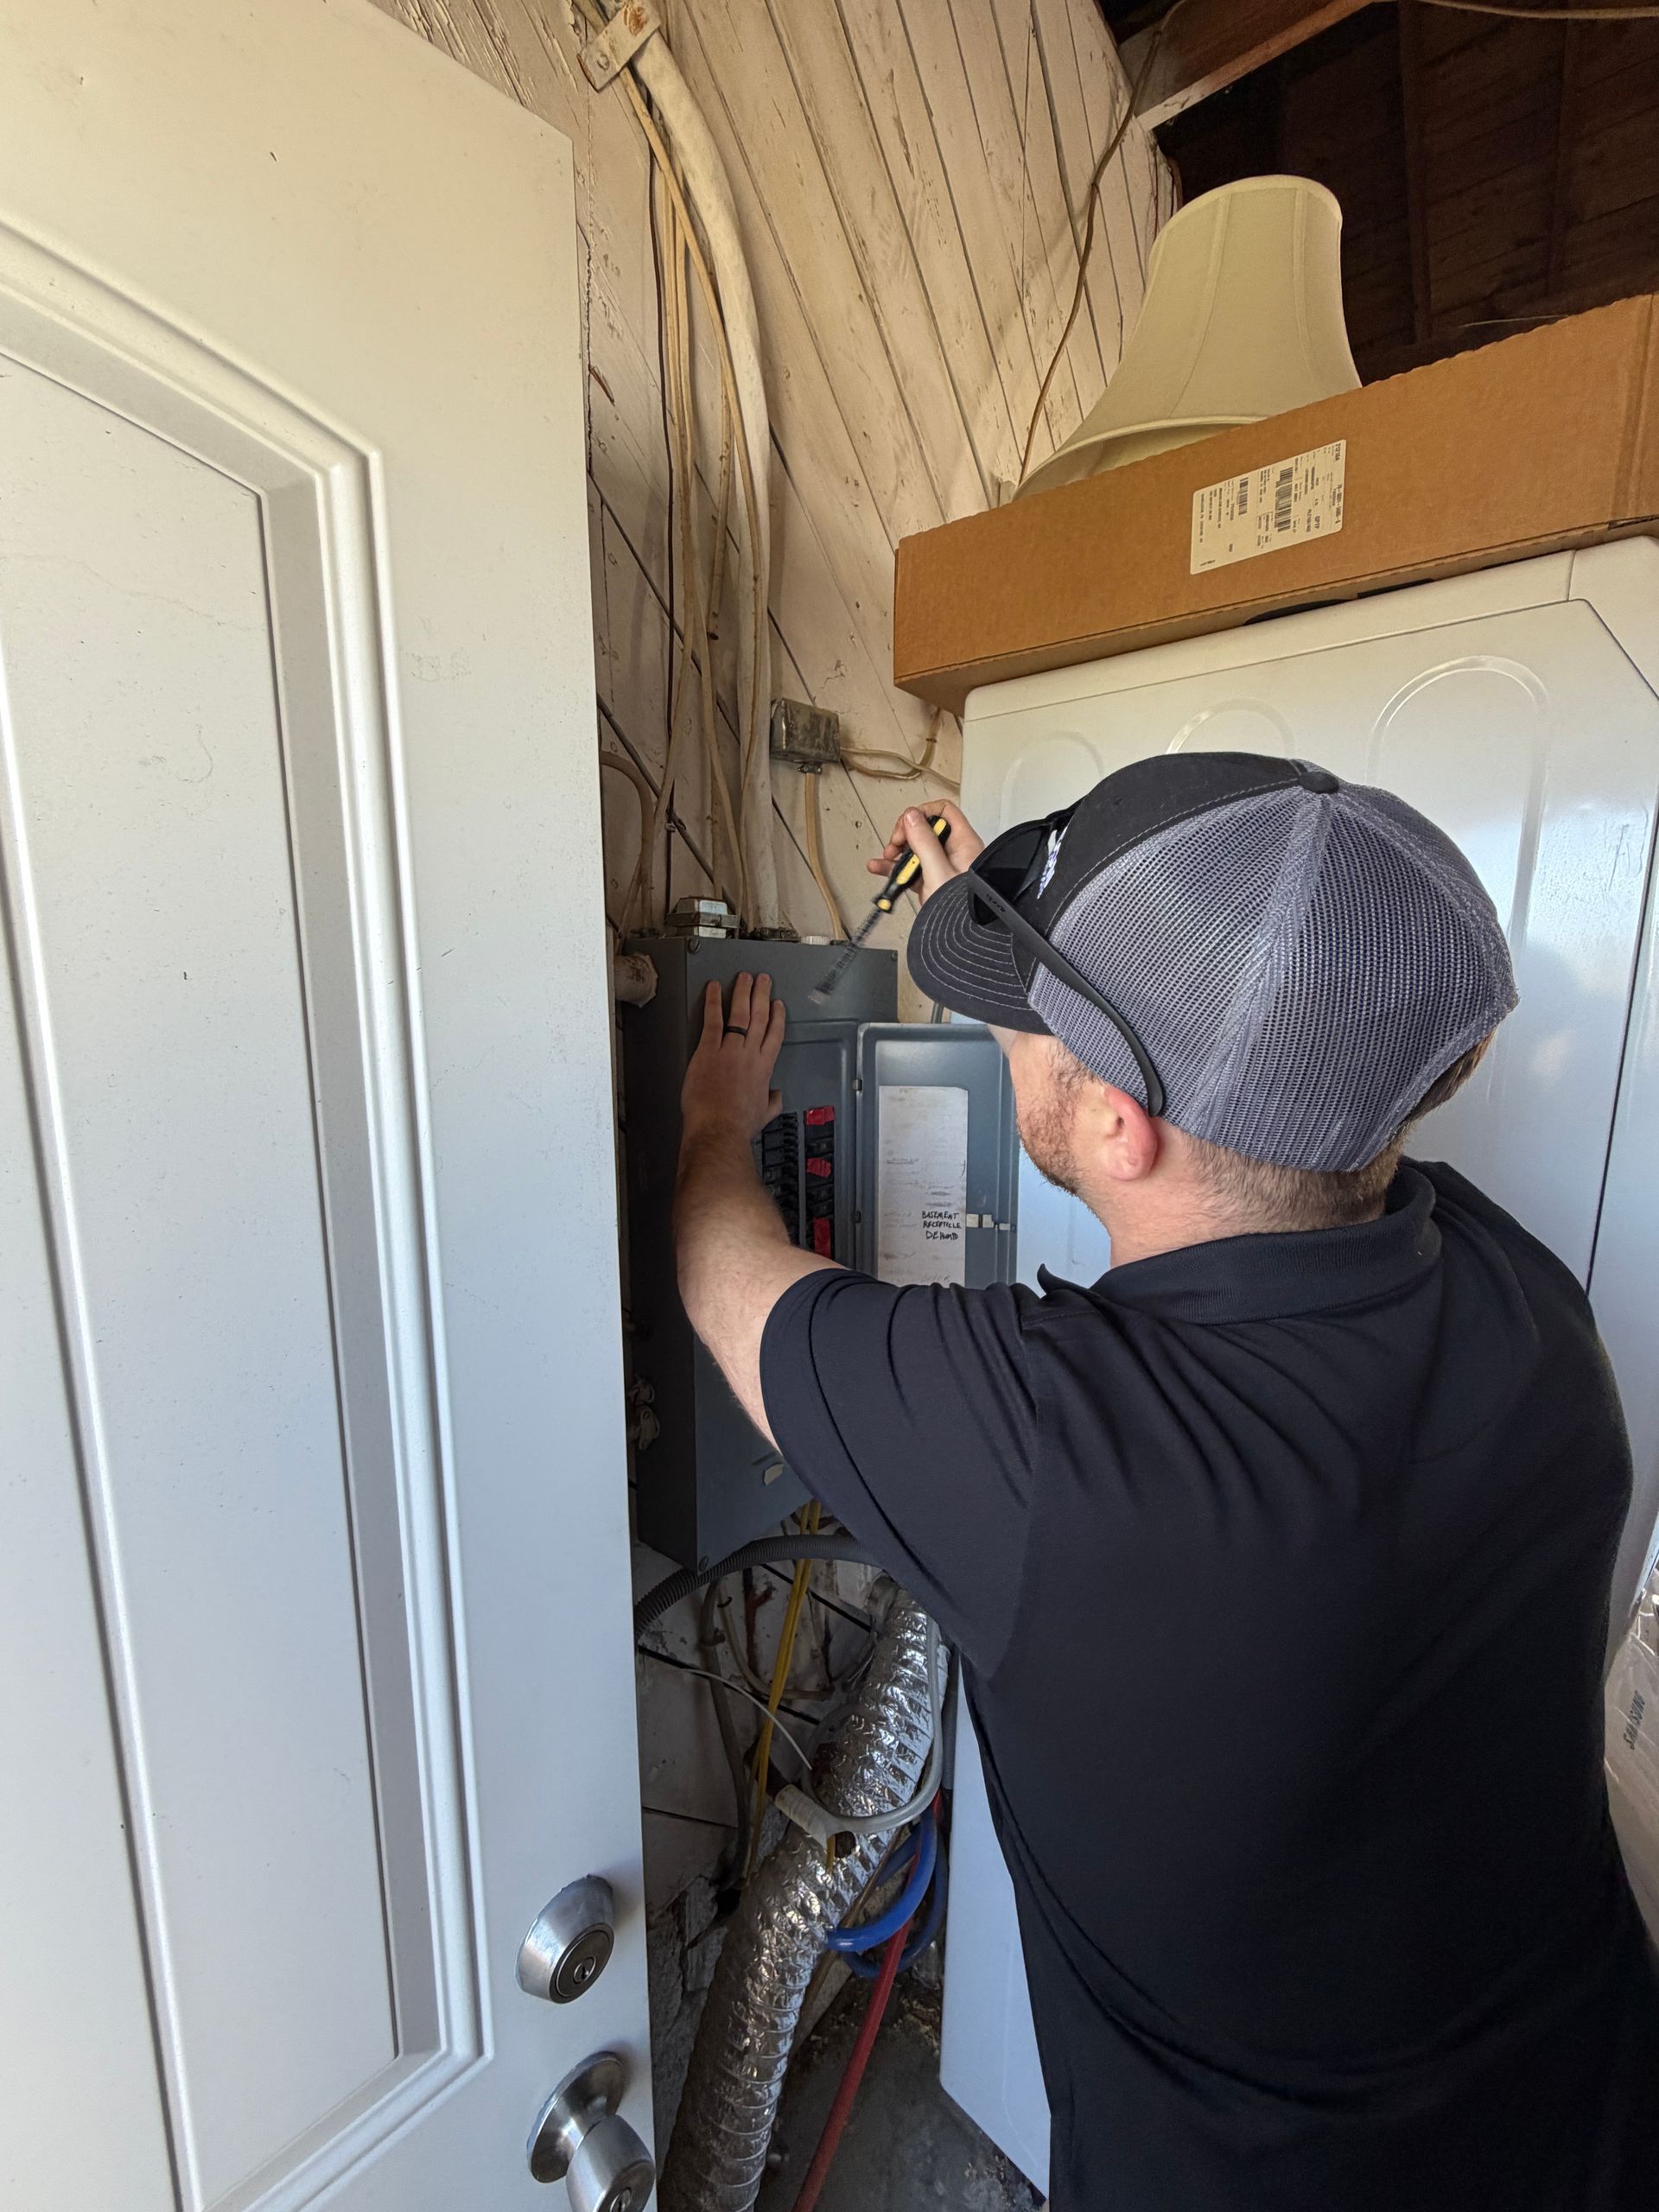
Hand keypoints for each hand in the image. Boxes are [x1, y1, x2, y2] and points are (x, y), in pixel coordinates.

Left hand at [681, 972, 785, 1141]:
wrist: (718, 1129)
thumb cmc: (739, 1125)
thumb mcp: (764, 1114)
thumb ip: (772, 1101)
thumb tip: (777, 1096)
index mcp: (764, 1068)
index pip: (774, 1034)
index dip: (777, 1016)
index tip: (777, 1004)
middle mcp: (749, 1054)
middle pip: (759, 1017)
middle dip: (762, 995)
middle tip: (763, 980)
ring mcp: (729, 1051)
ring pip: (739, 1014)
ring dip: (742, 993)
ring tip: (744, 977)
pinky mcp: (708, 1051)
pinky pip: (712, 1021)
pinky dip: (713, 1002)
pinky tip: (713, 988)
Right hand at [866, 800, 983, 904]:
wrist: (961, 940)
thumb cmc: (963, 910)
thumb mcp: (939, 871)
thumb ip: (924, 842)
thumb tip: (912, 816)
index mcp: (963, 843)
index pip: (944, 812)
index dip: (924, 813)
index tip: (908, 826)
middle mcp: (953, 852)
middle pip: (925, 828)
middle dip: (905, 834)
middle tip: (895, 845)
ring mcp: (941, 867)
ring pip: (915, 848)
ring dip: (896, 851)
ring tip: (885, 858)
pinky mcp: (930, 881)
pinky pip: (910, 868)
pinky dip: (894, 867)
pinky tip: (879, 868)